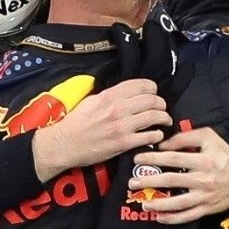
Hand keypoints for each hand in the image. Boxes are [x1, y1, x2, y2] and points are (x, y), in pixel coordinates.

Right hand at [32, 78, 170, 180]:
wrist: (64, 144)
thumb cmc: (75, 123)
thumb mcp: (90, 101)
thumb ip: (109, 95)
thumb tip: (124, 93)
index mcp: (109, 96)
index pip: (140, 85)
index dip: (152, 88)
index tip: (153, 93)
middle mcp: (117, 108)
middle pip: (151, 100)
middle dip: (161, 103)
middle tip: (162, 107)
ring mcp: (122, 126)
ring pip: (154, 116)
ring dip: (164, 118)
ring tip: (164, 120)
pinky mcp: (124, 143)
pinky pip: (150, 136)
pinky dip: (157, 135)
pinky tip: (156, 135)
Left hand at [128, 127, 228, 223]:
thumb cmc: (224, 154)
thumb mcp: (208, 137)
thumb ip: (185, 137)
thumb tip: (163, 144)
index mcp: (203, 160)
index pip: (173, 158)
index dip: (153, 158)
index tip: (137, 159)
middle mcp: (203, 179)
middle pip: (172, 180)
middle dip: (150, 181)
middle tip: (132, 182)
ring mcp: (205, 197)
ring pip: (179, 203)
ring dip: (159, 204)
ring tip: (144, 202)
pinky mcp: (207, 209)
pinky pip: (188, 216)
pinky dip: (173, 219)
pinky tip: (159, 217)